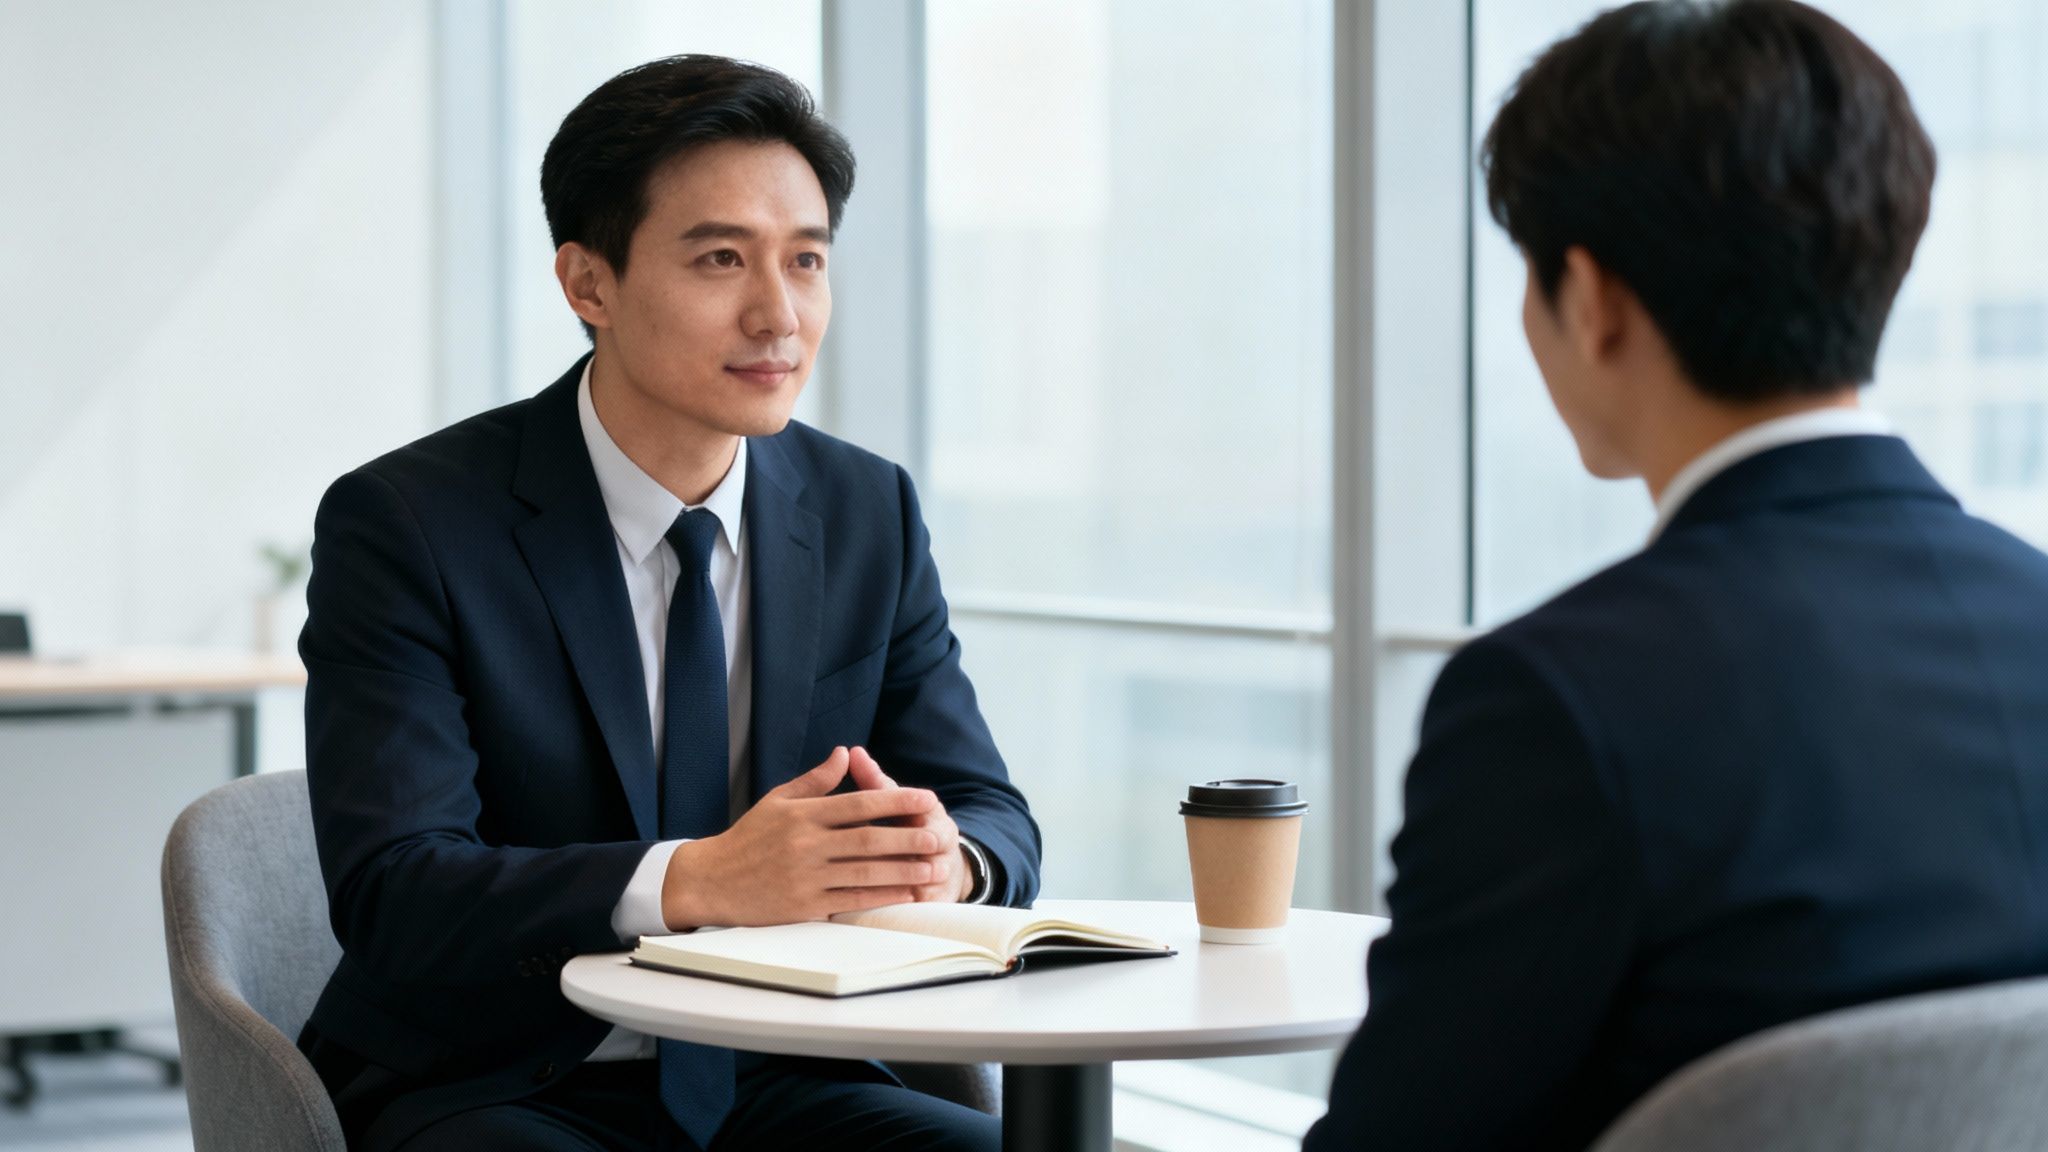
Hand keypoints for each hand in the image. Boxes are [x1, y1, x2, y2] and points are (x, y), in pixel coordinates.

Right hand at [660, 746, 947, 928]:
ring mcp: (805, 876)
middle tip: (939, 837)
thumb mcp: (777, 800)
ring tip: (931, 868)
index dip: (896, 800)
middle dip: (908, 837)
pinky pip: (850, 900)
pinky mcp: (803, 905)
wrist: (711, 880)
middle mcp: (806, 844)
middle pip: (868, 838)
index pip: (858, 803)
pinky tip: (904, 894)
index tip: (926, 799)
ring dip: (903, 871)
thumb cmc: (748, 838)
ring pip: (865, 872)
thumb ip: (815, 780)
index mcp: (802, 814)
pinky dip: (881, 897)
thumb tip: (845, 753)